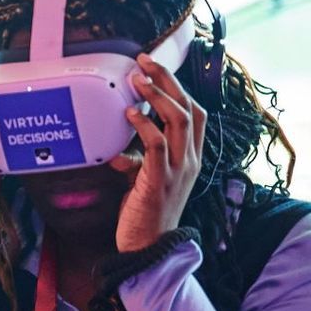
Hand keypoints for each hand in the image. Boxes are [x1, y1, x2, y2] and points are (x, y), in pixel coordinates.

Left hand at [111, 53, 205, 252]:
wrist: (149, 248)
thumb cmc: (145, 214)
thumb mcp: (143, 180)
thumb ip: (137, 161)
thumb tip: (116, 149)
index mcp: (191, 156)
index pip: (194, 112)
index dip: (177, 87)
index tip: (155, 68)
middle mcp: (191, 159)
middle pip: (189, 108)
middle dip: (168, 81)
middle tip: (144, 61)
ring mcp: (179, 170)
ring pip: (179, 121)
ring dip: (157, 97)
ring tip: (137, 79)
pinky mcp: (161, 181)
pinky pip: (158, 146)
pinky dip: (144, 126)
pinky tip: (129, 114)